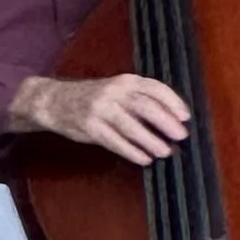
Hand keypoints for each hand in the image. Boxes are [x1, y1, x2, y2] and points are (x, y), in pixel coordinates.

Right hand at [9, 72, 191, 164]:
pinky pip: (114, 141)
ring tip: (164, 152)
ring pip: (130, 125)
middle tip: (180, 136)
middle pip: (145, 106)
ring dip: (150, 140)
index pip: (154, 88)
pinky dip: (131, 151)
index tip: (185, 116)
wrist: (54, 101)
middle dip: (165, 122)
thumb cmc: (92, 97)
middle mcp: (113, 91)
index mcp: (124, 80)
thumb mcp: (116, 90)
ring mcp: (100, 109)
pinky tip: (143, 159)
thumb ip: (139, 101)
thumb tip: (170, 122)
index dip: (172, 102)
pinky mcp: (89, 127)